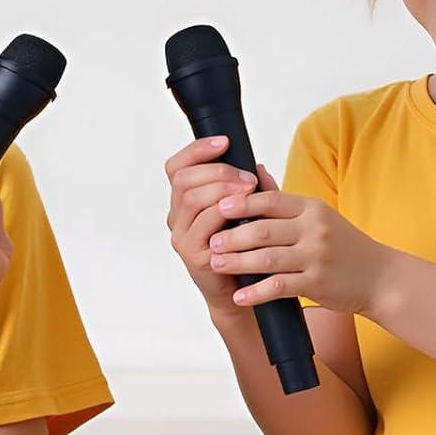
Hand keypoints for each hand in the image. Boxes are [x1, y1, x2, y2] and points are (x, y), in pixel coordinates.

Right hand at [163, 134, 262, 320]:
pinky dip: (225, 212)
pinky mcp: (194, 256)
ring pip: (192, 198)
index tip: (224, 142)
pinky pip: (205, 224)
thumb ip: (250, 191)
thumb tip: (258, 166)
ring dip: (223, 188)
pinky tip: (244, 211)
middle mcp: (178, 218)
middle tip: (246, 177)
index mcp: (185, 203)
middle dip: (217, 171)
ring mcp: (183, 238)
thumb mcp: (249, 213)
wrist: (248, 292)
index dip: (197, 150)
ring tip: (249, 189)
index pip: (177, 167)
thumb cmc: (248, 250)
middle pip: (184, 179)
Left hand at [208, 172, 384, 316]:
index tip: (218, 206)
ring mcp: (316, 257)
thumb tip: (255, 171)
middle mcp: (314, 229)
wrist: (381, 277)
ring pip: (268, 258)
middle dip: (233, 235)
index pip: (271, 200)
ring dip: (238, 262)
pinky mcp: (317, 283)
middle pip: (264, 229)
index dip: (242, 203)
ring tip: (216, 263)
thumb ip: (285, 200)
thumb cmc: (345, 246)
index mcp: (312, 208)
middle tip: (212, 240)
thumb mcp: (319, 216)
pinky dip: (257, 292)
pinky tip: (240, 295)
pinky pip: (280, 287)